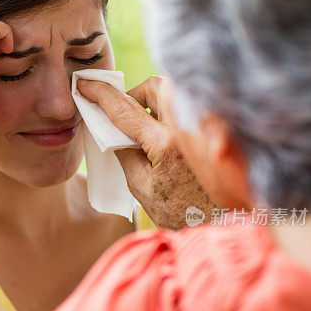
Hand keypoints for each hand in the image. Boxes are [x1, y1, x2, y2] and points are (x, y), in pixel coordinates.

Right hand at [77, 75, 214, 229]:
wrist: (226, 226)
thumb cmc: (184, 215)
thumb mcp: (142, 190)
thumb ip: (126, 155)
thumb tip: (116, 131)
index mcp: (166, 144)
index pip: (126, 110)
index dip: (101, 94)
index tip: (84, 84)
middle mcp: (187, 128)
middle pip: (154, 88)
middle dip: (134, 96)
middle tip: (125, 118)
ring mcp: (203, 127)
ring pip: (173, 93)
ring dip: (154, 102)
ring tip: (147, 129)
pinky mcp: (212, 132)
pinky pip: (186, 108)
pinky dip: (171, 113)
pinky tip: (167, 136)